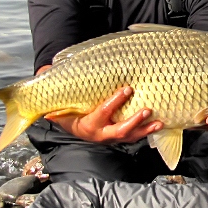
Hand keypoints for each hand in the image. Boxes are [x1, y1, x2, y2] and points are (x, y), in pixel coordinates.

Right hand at [45, 86, 161, 143]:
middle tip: (146, 110)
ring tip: (159, 121)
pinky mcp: (121, 137)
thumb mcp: (58, 98)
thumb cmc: (66, 106)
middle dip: (134, 121)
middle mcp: (100, 134)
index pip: (102, 113)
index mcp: (85, 125)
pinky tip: (161, 124)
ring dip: (145, 129)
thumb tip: (47, 69)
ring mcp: (112, 137)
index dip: (115, 102)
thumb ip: (54, 84)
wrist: (70, 122)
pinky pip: (136, 136)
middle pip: (119, 130)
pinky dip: (148, 131)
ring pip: (130, 136)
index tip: (127, 89)